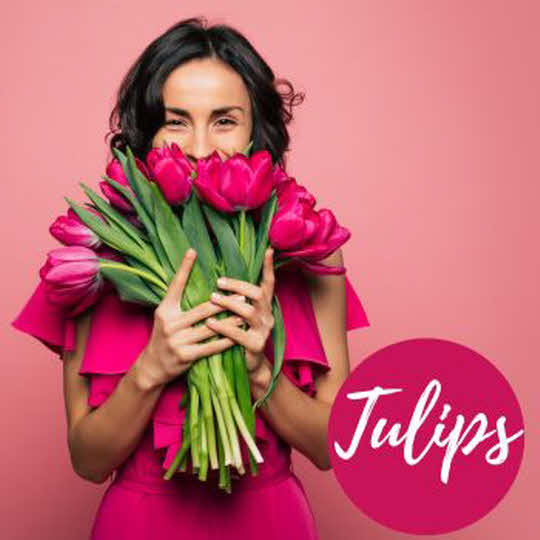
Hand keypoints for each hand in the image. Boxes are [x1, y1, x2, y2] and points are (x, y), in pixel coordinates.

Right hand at [135, 249, 245, 390]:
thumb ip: (178, 301)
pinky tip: (238, 336)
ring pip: (211, 328)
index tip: (193, 251)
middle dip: (225, 302)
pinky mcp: (186, 356)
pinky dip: (226, 341)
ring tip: (245, 314)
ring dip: (231, 321)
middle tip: (243, 295)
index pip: (175, 285)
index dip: (184, 268)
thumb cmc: (164, 335)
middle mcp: (170, 323)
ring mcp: (177, 340)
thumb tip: (198, 279)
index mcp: (165, 310)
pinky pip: (211, 347)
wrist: (153, 366)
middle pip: (203, 309)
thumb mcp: (166, 315)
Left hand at [206, 247, 275, 374]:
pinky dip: (223, 327)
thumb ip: (237, 298)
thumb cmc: (239, 335)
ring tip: (212, 298)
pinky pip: (239, 334)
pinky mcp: (256, 346)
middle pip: (257, 294)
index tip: (268, 249)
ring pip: (248, 312)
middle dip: (237, 286)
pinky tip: (210, 323)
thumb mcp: (241, 315)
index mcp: (265, 305)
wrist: (248, 366)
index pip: (269, 283)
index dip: (269, 267)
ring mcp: (264, 331)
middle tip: (218, 282)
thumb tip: (220, 276)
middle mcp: (268, 315)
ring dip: (228, 303)